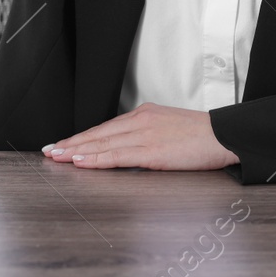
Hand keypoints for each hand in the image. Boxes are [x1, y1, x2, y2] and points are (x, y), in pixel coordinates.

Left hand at [41, 103, 240, 170]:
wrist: (224, 135)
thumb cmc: (202, 137)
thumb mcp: (170, 129)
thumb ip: (148, 136)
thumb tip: (131, 150)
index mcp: (144, 114)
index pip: (106, 127)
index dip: (82, 137)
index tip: (64, 144)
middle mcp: (140, 121)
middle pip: (98, 133)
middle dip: (72, 143)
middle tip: (50, 151)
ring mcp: (144, 135)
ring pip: (102, 144)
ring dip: (76, 152)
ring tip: (57, 157)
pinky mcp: (151, 151)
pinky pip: (116, 156)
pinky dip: (95, 159)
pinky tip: (80, 162)